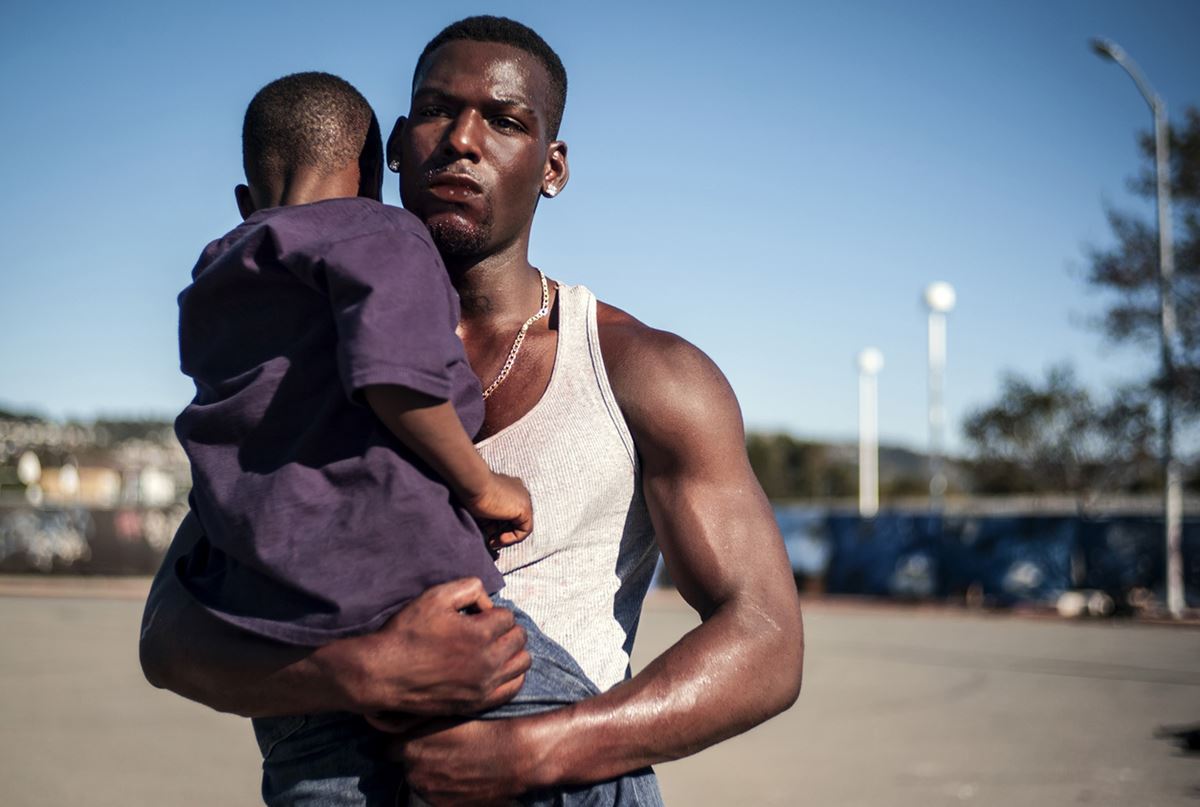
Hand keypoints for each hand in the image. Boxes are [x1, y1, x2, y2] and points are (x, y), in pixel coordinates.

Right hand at [313, 578, 529, 714]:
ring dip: (511, 651)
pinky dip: (510, 675)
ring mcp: (484, 686)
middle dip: (505, 629)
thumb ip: (469, 588)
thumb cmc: (407, 633)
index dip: (491, 612)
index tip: (474, 616)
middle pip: (519, 638)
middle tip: (485, 630)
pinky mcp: (477, 703)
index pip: (508, 617)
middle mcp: (488, 662)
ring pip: (521, 663)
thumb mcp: (435, 596)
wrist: (384, 673)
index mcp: (480, 634)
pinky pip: (512, 688)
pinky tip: (496, 668)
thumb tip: (488, 603)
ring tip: (493, 647)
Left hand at [385, 717, 548, 805]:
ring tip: (456, 760)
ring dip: (431, 772)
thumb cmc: (486, 726)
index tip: (414, 736)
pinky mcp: (446, 806)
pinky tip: (464, 773)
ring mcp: (430, 793)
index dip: (404, 741)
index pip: (390, 748)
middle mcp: (415, 773)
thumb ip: (423, 720)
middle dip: (419, 756)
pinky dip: (446, 787)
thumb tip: (409, 720)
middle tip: (442, 746)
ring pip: (422, 781)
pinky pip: (438, 795)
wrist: (516, 754)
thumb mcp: (450, 712)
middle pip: (407, 765)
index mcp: (411, 747)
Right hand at [466, 473, 532, 549]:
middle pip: (516, 518)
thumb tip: (492, 533)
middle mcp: (520, 492)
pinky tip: (500, 539)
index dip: (498, 525)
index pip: (509, 510)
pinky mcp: (525, 508)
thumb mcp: (483, 509)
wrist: (474, 484)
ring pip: (521, 525)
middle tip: (491, 540)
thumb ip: (491, 519)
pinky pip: (525, 530)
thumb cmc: (474, 493)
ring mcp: (524, 499)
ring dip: (507, 537)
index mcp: (511, 487)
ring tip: (493, 542)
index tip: (487, 532)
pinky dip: (513, 538)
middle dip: (504, 532)